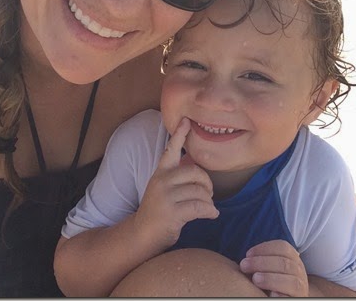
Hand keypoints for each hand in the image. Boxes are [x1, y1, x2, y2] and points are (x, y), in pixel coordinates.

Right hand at [134, 118, 217, 250]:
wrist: (142, 234)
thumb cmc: (158, 210)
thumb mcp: (164, 188)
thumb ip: (177, 176)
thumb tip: (195, 162)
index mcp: (160, 173)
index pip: (170, 150)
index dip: (179, 134)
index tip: (186, 121)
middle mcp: (162, 181)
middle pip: (195, 172)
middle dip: (207, 184)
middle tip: (208, 194)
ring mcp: (166, 197)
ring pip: (200, 192)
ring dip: (209, 201)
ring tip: (207, 207)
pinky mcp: (172, 212)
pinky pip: (200, 207)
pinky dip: (210, 211)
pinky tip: (212, 214)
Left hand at [239, 240, 307, 296]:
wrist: (287, 296)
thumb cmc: (273, 282)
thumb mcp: (270, 268)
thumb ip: (261, 262)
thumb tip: (245, 260)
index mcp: (292, 259)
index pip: (283, 247)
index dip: (264, 248)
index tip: (248, 254)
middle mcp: (300, 271)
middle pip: (284, 263)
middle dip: (261, 263)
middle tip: (244, 266)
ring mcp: (301, 288)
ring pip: (292, 281)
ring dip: (270, 278)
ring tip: (255, 279)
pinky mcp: (298, 299)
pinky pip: (290, 297)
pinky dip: (281, 295)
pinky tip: (270, 294)